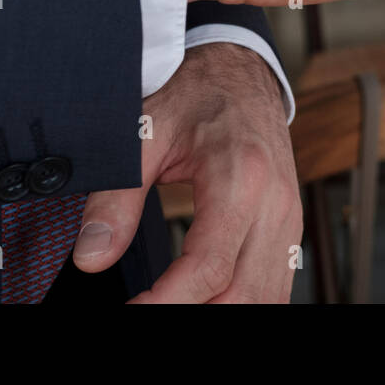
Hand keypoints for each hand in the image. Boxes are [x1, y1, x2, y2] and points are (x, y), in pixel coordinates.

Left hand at [73, 43, 300, 302]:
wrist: (240, 70)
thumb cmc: (199, 94)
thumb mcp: (144, 137)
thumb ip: (117, 199)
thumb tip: (92, 256)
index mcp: (240, 177)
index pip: (208, 268)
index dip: (166, 303)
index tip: (131, 308)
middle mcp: (276, 202)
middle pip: (242, 295)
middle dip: (192, 314)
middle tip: (146, 310)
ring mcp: (290, 217)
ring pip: (265, 299)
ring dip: (220, 310)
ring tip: (171, 306)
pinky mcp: (292, 225)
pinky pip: (275, 285)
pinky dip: (242, 302)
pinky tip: (208, 300)